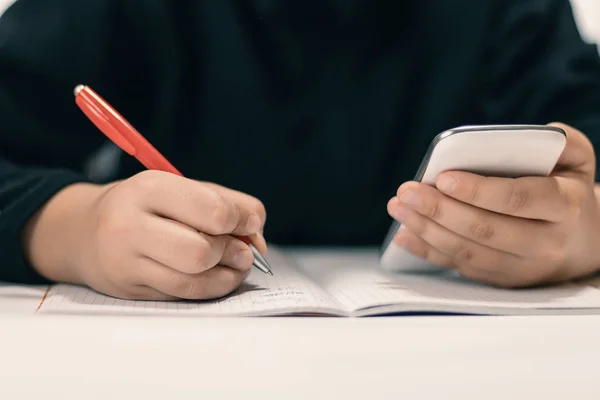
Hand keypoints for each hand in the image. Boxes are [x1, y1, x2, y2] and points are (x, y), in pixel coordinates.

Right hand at [24, 170, 266, 299]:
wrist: (84, 231)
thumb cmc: (146, 206)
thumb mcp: (183, 188)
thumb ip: (228, 203)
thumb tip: (258, 233)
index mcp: (149, 188)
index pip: (211, 210)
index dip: (242, 220)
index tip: (250, 223)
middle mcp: (130, 225)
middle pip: (201, 251)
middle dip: (233, 252)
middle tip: (243, 250)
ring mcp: (125, 261)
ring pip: (193, 279)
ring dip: (228, 275)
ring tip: (236, 264)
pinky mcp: (129, 289)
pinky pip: (183, 295)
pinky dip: (212, 287)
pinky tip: (219, 276)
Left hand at [387, 123, 599, 286]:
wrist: (584, 244)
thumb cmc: (568, 192)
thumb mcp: (577, 162)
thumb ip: (563, 142)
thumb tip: (534, 133)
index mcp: (564, 207)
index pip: (518, 199)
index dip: (479, 190)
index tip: (444, 177)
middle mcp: (544, 244)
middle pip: (484, 229)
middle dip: (440, 209)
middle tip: (406, 191)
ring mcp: (521, 267)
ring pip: (467, 251)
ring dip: (427, 229)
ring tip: (398, 207)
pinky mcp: (501, 280)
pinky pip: (459, 267)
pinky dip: (428, 251)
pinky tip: (404, 233)